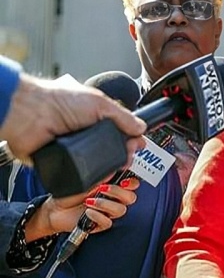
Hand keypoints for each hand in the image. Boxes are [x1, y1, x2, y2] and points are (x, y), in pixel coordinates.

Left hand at [1, 72, 145, 163]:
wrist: (29, 114)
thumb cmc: (58, 100)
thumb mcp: (99, 103)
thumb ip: (123, 116)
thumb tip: (141, 127)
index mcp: (95, 118)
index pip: (120, 132)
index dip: (131, 139)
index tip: (138, 144)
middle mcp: (85, 134)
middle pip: (113, 151)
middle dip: (124, 155)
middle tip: (128, 156)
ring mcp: (75, 151)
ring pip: (100, 165)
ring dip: (110, 167)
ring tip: (116, 167)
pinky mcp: (64, 165)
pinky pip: (82, 175)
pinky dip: (91, 177)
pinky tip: (99, 175)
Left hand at [23, 179, 139, 241]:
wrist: (54, 210)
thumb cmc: (68, 193)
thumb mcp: (85, 179)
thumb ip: (102, 175)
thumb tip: (115, 168)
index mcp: (112, 186)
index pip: (133, 184)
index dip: (132, 182)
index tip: (123, 180)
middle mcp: (113, 199)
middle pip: (131, 197)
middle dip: (118, 192)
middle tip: (103, 188)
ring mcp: (108, 212)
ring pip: (121, 210)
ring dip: (106, 204)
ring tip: (90, 201)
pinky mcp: (101, 224)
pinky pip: (108, 222)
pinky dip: (97, 216)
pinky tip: (87, 212)